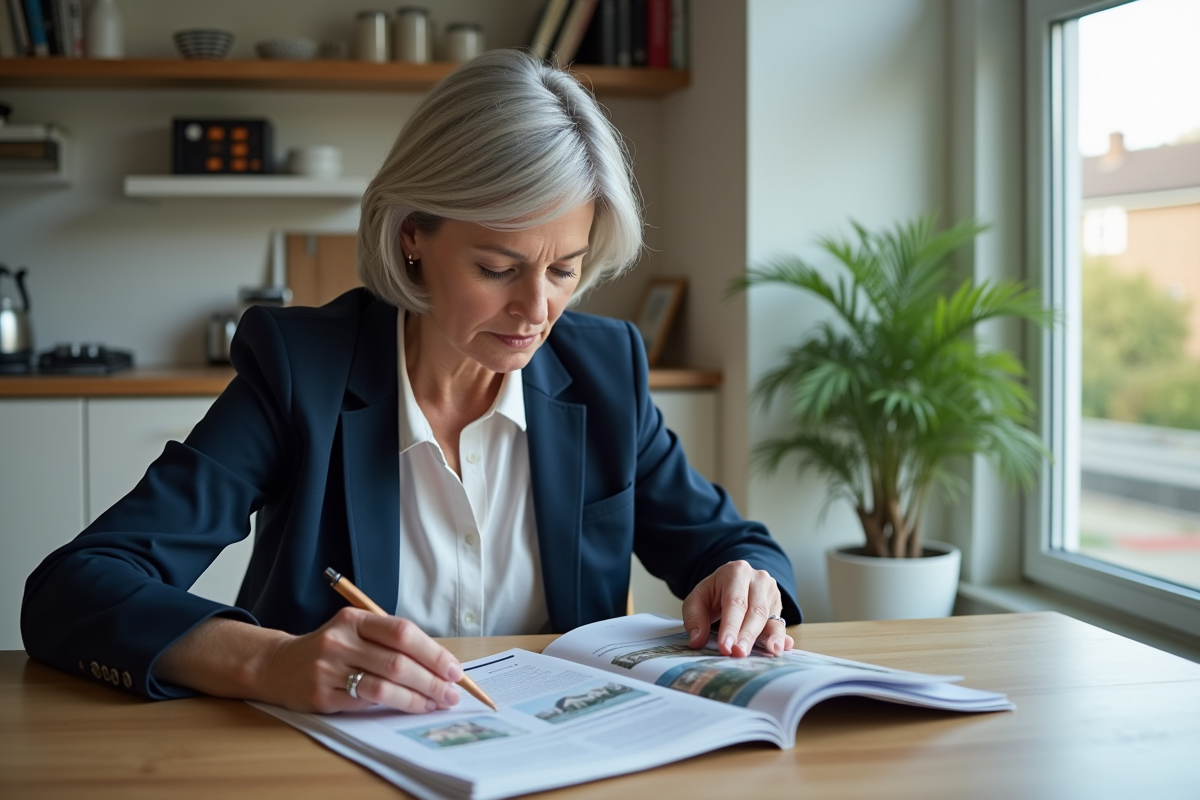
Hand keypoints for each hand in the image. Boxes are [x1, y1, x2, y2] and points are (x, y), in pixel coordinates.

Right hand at [259, 607, 464, 713]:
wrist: (279, 665)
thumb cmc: (332, 648)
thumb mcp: (356, 631)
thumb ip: (391, 642)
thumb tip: (440, 664)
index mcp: (354, 619)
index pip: (402, 633)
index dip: (433, 653)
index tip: (454, 670)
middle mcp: (339, 641)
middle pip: (397, 662)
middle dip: (432, 680)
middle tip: (452, 694)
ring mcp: (328, 669)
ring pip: (383, 687)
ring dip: (416, 698)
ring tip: (437, 704)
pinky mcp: (321, 696)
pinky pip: (365, 703)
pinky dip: (393, 706)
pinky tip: (411, 707)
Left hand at [681, 560, 793, 657]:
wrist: (730, 584)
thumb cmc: (713, 593)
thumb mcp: (697, 600)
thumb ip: (694, 618)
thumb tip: (697, 640)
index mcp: (736, 572)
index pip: (734, 602)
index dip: (730, 626)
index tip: (725, 647)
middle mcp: (758, 579)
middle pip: (755, 610)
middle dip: (747, 635)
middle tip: (739, 653)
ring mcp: (771, 592)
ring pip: (769, 618)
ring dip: (767, 638)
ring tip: (768, 651)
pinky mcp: (778, 607)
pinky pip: (779, 625)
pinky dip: (781, 638)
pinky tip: (781, 647)